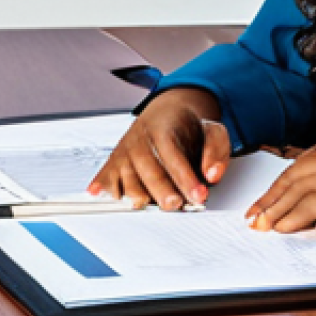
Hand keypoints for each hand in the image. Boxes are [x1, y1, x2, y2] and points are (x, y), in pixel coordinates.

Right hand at [88, 87, 230, 209]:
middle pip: (148, 170)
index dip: (186, 177)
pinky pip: (105, 175)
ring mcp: (126, 150)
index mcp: (164, 128)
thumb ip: (217, 150)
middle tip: (175, 205)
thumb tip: (212, 175)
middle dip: (161, 190)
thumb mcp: (212, 129)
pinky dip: (101, 185)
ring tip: (149, 205)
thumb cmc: (188, 125)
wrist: (167, 109)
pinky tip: (98, 193)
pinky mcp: (115, 161)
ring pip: (127, 179)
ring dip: (138, 195)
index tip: (199, 195)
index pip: (173, 156)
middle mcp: (141, 139)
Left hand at [245, 144, 315, 273]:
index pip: (303, 164)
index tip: (260, 203)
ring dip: (283, 214)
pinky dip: (310, 227)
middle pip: (300, 177)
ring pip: (310, 195)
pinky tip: (299, 235)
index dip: (277, 184)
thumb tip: (306, 206)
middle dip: (272, 199)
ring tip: (269, 229)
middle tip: (255, 218)